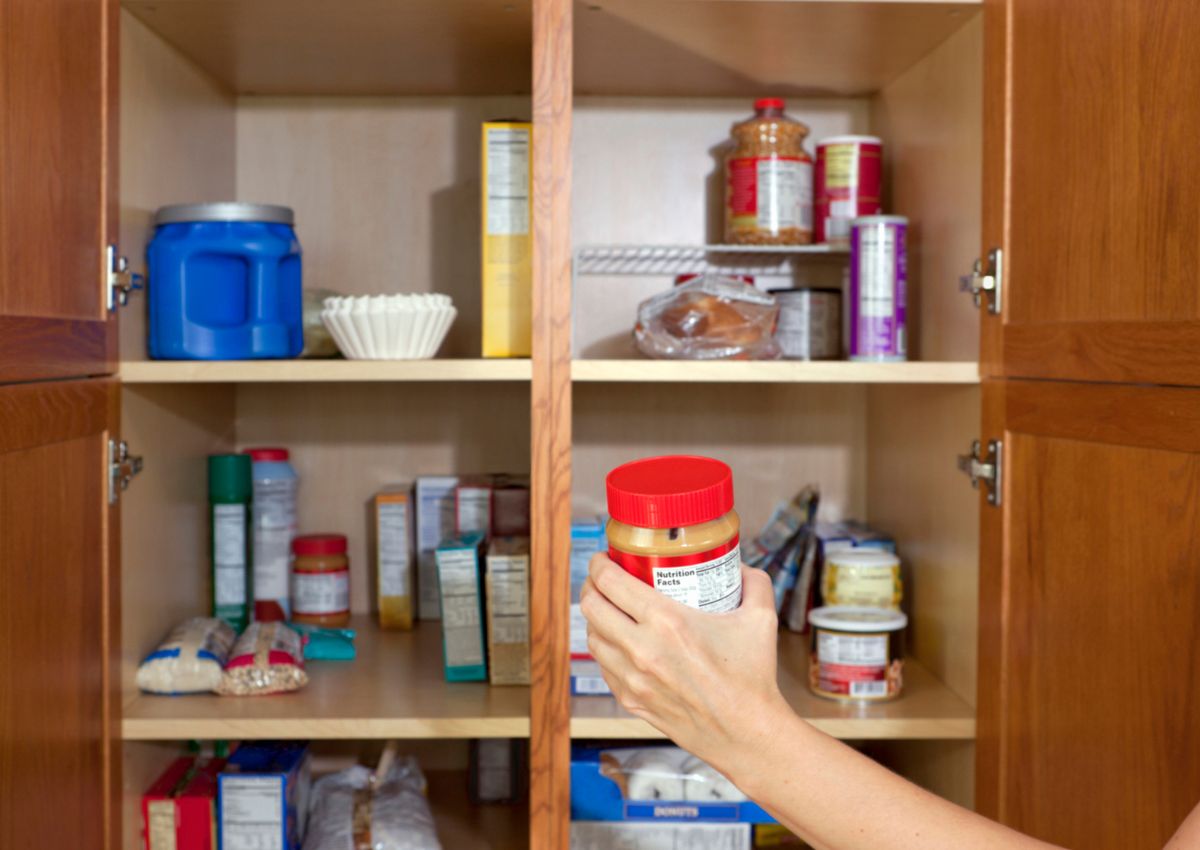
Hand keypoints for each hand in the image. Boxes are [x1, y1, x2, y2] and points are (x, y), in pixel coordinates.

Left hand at [580, 554, 789, 782]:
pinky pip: (605, 667)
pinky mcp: (632, 701)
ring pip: (593, 638)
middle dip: (591, 585)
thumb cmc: (752, 679)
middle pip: (591, 607)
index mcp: (667, 623)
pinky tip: (619, 642)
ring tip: (608, 608)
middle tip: (602, 578)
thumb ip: (754, 582)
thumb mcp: (761, 619)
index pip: (611, 582)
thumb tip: (739, 568)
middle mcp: (642, 649)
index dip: (600, 564)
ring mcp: (633, 679)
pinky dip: (606, 649)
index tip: (605, 558)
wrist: (746, 734)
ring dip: (595, 618)